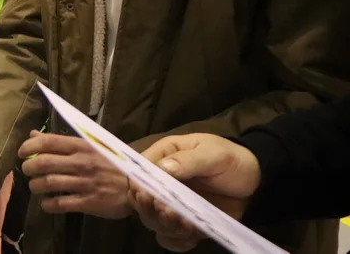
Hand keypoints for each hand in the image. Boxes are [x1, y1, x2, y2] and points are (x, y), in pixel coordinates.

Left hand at [19, 130, 131, 218]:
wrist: (137, 185)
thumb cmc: (109, 163)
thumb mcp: (88, 146)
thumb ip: (60, 141)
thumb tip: (32, 135)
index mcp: (81, 146)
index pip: (47, 142)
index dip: (29, 147)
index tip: (21, 153)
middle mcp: (81, 163)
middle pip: (43, 163)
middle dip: (28, 168)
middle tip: (27, 171)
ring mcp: (85, 183)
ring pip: (49, 183)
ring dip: (36, 186)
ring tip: (35, 187)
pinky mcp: (89, 202)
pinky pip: (61, 204)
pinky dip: (48, 204)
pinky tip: (46, 203)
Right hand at [129, 134, 261, 250]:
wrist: (256, 180)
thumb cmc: (232, 159)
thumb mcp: (213, 154)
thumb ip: (188, 160)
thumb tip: (162, 168)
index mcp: (163, 157)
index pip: (139, 172)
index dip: (138, 185)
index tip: (150, 196)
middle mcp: (162, 182)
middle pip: (141, 201)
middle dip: (152, 211)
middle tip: (170, 213)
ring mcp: (173, 204)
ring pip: (154, 221)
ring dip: (166, 227)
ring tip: (187, 224)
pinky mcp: (186, 222)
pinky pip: (171, 238)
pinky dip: (177, 242)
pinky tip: (191, 237)